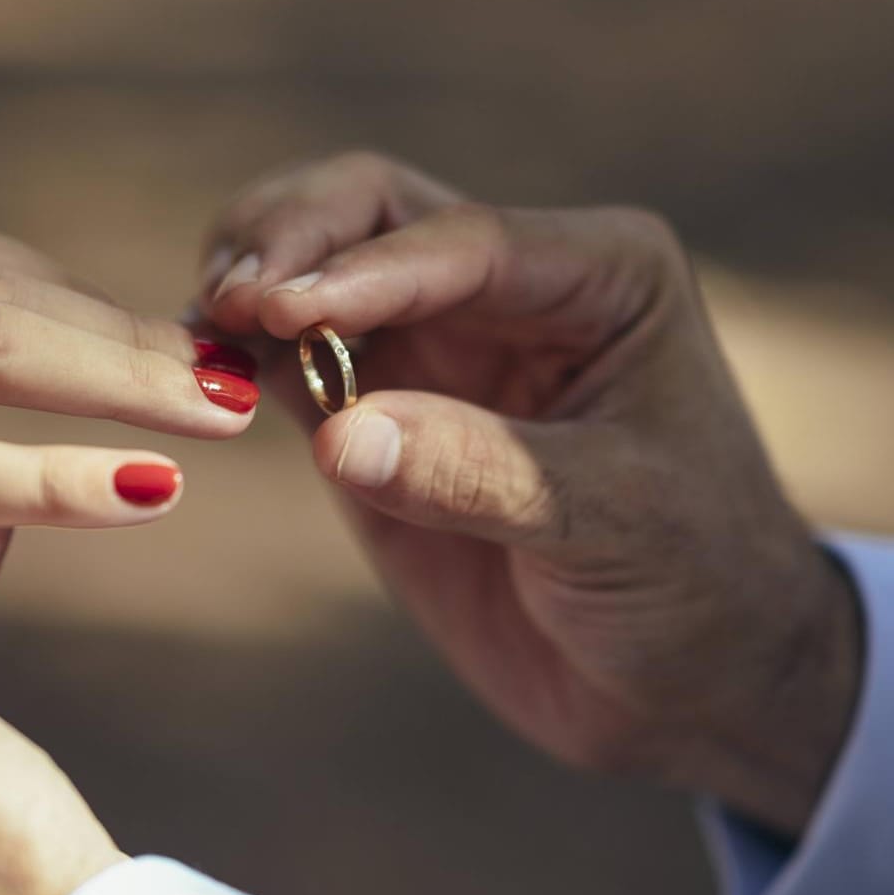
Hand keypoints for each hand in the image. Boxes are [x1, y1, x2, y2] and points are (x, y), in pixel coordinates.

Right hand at [197, 152, 861, 833]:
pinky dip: (237, 357)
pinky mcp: (375, 414)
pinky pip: (289, 360)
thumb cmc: (696, 585)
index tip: (283, 307)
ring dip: (250, 283)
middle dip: (291, 239)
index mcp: (599, 275)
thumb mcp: (613, 524)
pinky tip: (198, 375)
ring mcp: (435, 347)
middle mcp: (509, 287)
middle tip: (229, 299)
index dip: (365, 270)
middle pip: (370, 210)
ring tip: (201, 331)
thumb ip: (479, 473)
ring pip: (316, 267)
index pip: (462, 241)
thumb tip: (341, 437)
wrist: (693, 683)